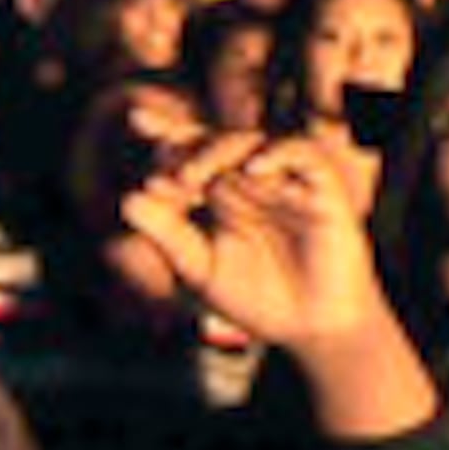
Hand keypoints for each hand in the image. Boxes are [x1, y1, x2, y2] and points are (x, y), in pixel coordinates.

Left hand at [117, 130, 390, 353]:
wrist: (311, 329)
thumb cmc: (260, 298)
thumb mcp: (202, 269)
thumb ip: (168, 236)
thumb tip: (126, 200)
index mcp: (221, 192)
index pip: (192, 152)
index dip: (166, 132)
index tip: (136, 120)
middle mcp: (252, 179)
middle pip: (216, 140)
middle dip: (186, 140)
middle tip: (160, 157)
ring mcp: (286, 181)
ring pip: (253, 142)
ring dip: (219, 150)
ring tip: (190, 176)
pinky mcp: (322, 189)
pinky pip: (303, 155)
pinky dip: (279, 154)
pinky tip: (252, 168)